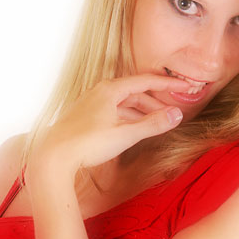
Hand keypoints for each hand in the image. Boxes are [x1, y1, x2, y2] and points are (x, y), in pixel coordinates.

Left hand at [26, 74, 190, 179]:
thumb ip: (153, 124)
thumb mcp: (125, 134)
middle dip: (157, 100)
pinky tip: (136, 127)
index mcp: (111, 89)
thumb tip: (177, 114)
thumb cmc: (87, 144)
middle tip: (175, 107)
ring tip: (159, 120)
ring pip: (125, 101)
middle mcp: (101, 91)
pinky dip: (130, 116)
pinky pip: (115, 109)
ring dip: (143, 109)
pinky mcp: (87, 115)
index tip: (185, 86)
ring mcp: (92, 102)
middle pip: (136, 91)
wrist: (53, 157)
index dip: (168, 85)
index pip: (146, 81)